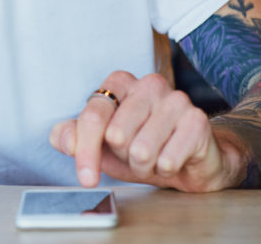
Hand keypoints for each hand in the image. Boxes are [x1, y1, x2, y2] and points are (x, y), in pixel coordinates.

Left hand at [48, 71, 242, 191]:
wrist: (192, 160)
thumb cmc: (144, 147)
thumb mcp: (104, 147)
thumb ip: (76, 140)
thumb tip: (64, 139)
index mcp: (120, 83)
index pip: (93, 115)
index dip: (86, 151)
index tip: (86, 178)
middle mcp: (148, 84)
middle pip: (116, 135)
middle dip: (122, 156)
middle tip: (135, 154)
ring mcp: (175, 99)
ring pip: (141, 150)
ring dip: (144, 166)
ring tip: (154, 157)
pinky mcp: (196, 120)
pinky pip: (167, 159)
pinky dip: (166, 169)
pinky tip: (173, 159)